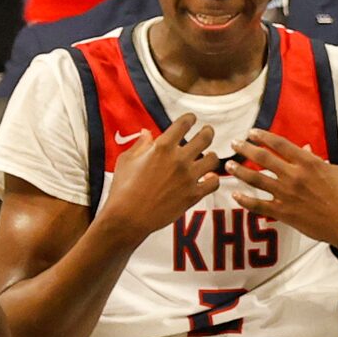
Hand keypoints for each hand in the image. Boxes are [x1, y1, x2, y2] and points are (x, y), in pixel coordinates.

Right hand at [98, 114, 221, 242]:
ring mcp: (188, 177)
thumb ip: (140, 145)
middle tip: (207, 132)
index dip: (190, 119)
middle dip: (207, 132)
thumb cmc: (123, 188)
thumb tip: (147, 133)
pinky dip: (212, 179)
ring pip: (213, 160)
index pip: (184, 124)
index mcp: (162, 147)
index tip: (191, 119)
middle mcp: (179, 159)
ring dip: (211, 156)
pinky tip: (208, 178)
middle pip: (205, 137)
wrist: (128, 217)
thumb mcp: (126, 160)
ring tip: (208, 157)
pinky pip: (214, 183)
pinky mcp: (193, 195)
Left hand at [229, 131, 337, 247]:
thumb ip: (316, 160)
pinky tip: (235, 195)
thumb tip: (305, 149)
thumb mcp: (334, 172)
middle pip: (263, 158)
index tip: (252, 132)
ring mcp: (286, 195)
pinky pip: (259, 205)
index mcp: (308, 162)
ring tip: (229, 165)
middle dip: (246, 149)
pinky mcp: (284, 213)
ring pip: (256, 179)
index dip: (263, 136)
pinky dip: (245, 200)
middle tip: (235, 143)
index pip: (280, 144)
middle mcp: (294, 176)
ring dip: (240, 171)